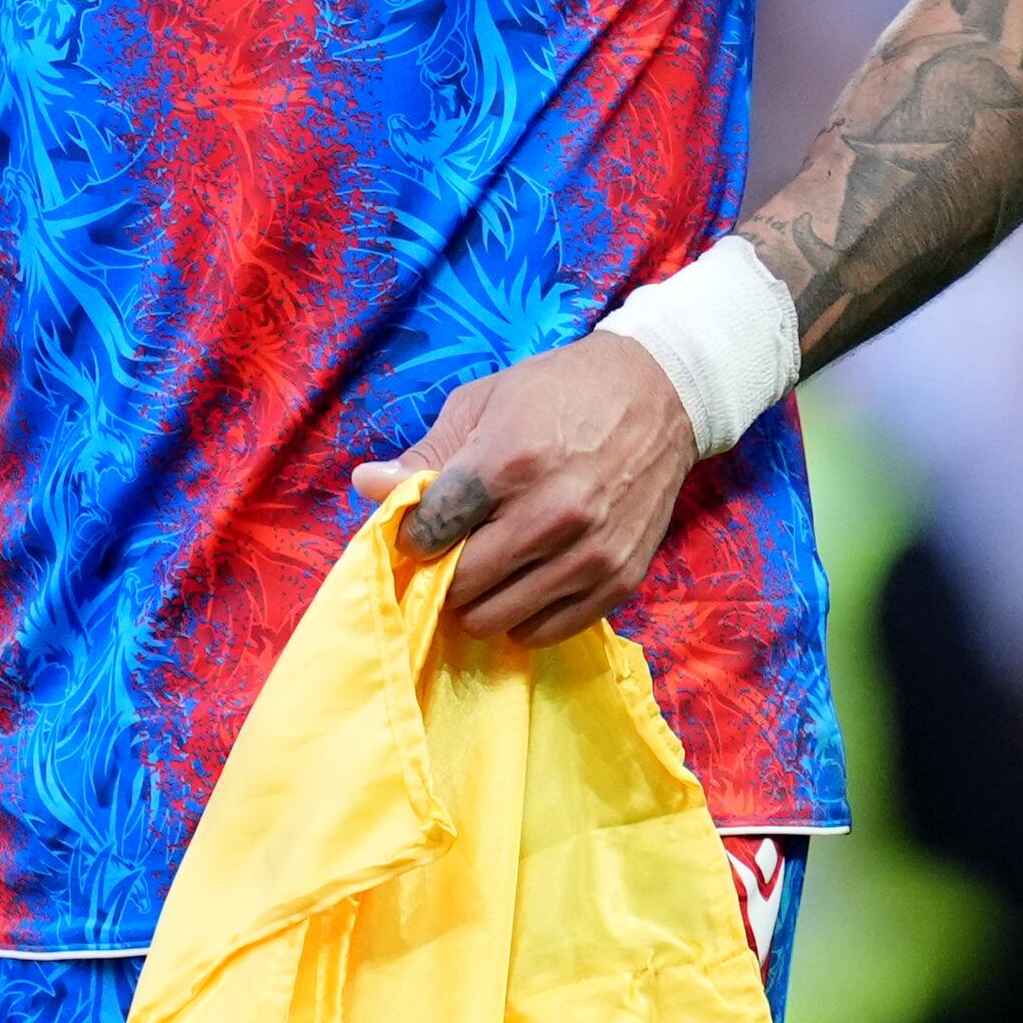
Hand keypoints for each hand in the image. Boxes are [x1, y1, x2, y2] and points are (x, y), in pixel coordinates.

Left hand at [351, 333, 696, 647]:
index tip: (419, 530)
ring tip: (485, 571)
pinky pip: (547, 631)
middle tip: (449, 555)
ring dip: (479, 601)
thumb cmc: (558, 390)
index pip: (431, 531)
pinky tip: (522, 584)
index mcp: (508, 462)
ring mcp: (589, 553)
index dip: (413, 536)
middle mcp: (551, 515)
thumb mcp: (483, 403)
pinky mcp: (619, 579)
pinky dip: (523, 618)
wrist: (657, 395)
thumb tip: (366, 485)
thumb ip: (426, 454)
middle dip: (442, 574)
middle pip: (460, 585)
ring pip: (497, 619)